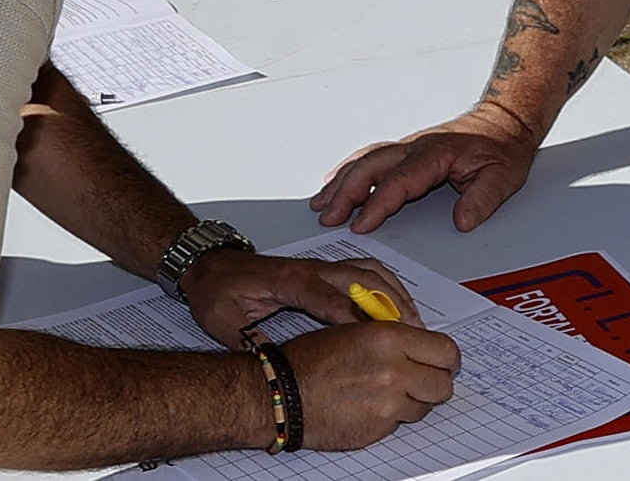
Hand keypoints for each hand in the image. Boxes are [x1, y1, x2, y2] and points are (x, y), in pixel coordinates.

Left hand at [178, 252, 417, 350]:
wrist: (212, 266)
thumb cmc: (218, 292)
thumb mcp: (222, 320)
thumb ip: (248, 340)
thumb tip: (274, 364)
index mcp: (288, 279)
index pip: (328, 296)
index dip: (354, 316)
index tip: (377, 338)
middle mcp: (311, 268)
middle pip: (361, 279)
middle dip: (389, 304)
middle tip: (414, 333)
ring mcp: (321, 266)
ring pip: (370, 272)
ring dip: (395, 294)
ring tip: (417, 324)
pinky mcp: (326, 270)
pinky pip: (366, 271)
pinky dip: (388, 286)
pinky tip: (401, 308)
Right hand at [284, 320, 458, 451]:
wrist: (281, 394)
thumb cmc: (308, 360)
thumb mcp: (355, 330)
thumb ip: (393, 337)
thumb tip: (420, 344)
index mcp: (389, 339)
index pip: (446, 351)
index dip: (447, 358)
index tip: (444, 361)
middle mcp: (394, 371)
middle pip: (444, 383)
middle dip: (436, 381)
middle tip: (424, 378)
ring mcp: (388, 404)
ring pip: (425, 406)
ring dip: (414, 400)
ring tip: (388, 391)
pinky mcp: (378, 429)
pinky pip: (400, 423)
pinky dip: (391, 416)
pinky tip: (370, 406)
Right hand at [310, 105, 539, 233]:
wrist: (505, 122)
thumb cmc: (503, 149)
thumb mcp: (503, 176)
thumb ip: (483, 199)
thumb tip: (463, 222)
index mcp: (436, 153)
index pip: (400, 180)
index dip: (378, 203)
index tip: (361, 224)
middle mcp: (416, 147)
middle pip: (372, 167)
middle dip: (347, 193)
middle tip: (328, 217)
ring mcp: (408, 146)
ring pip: (366, 161)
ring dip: (341, 182)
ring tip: (320, 204)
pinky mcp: (405, 150)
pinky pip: (371, 157)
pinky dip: (349, 169)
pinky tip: (334, 181)